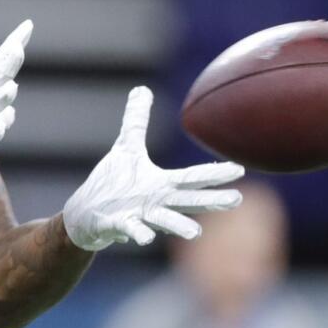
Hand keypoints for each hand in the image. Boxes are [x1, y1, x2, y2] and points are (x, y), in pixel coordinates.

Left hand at [62, 86, 243, 250]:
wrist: (88, 215)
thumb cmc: (113, 183)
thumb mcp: (125, 147)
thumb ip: (136, 120)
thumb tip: (141, 88)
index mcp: (161, 184)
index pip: (192, 178)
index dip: (214, 173)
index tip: (239, 170)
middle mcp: (155, 202)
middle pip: (188, 200)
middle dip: (212, 200)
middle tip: (237, 199)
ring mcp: (139, 216)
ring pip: (164, 221)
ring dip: (179, 225)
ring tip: (196, 234)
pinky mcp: (119, 225)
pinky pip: (131, 230)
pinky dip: (138, 233)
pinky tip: (146, 238)